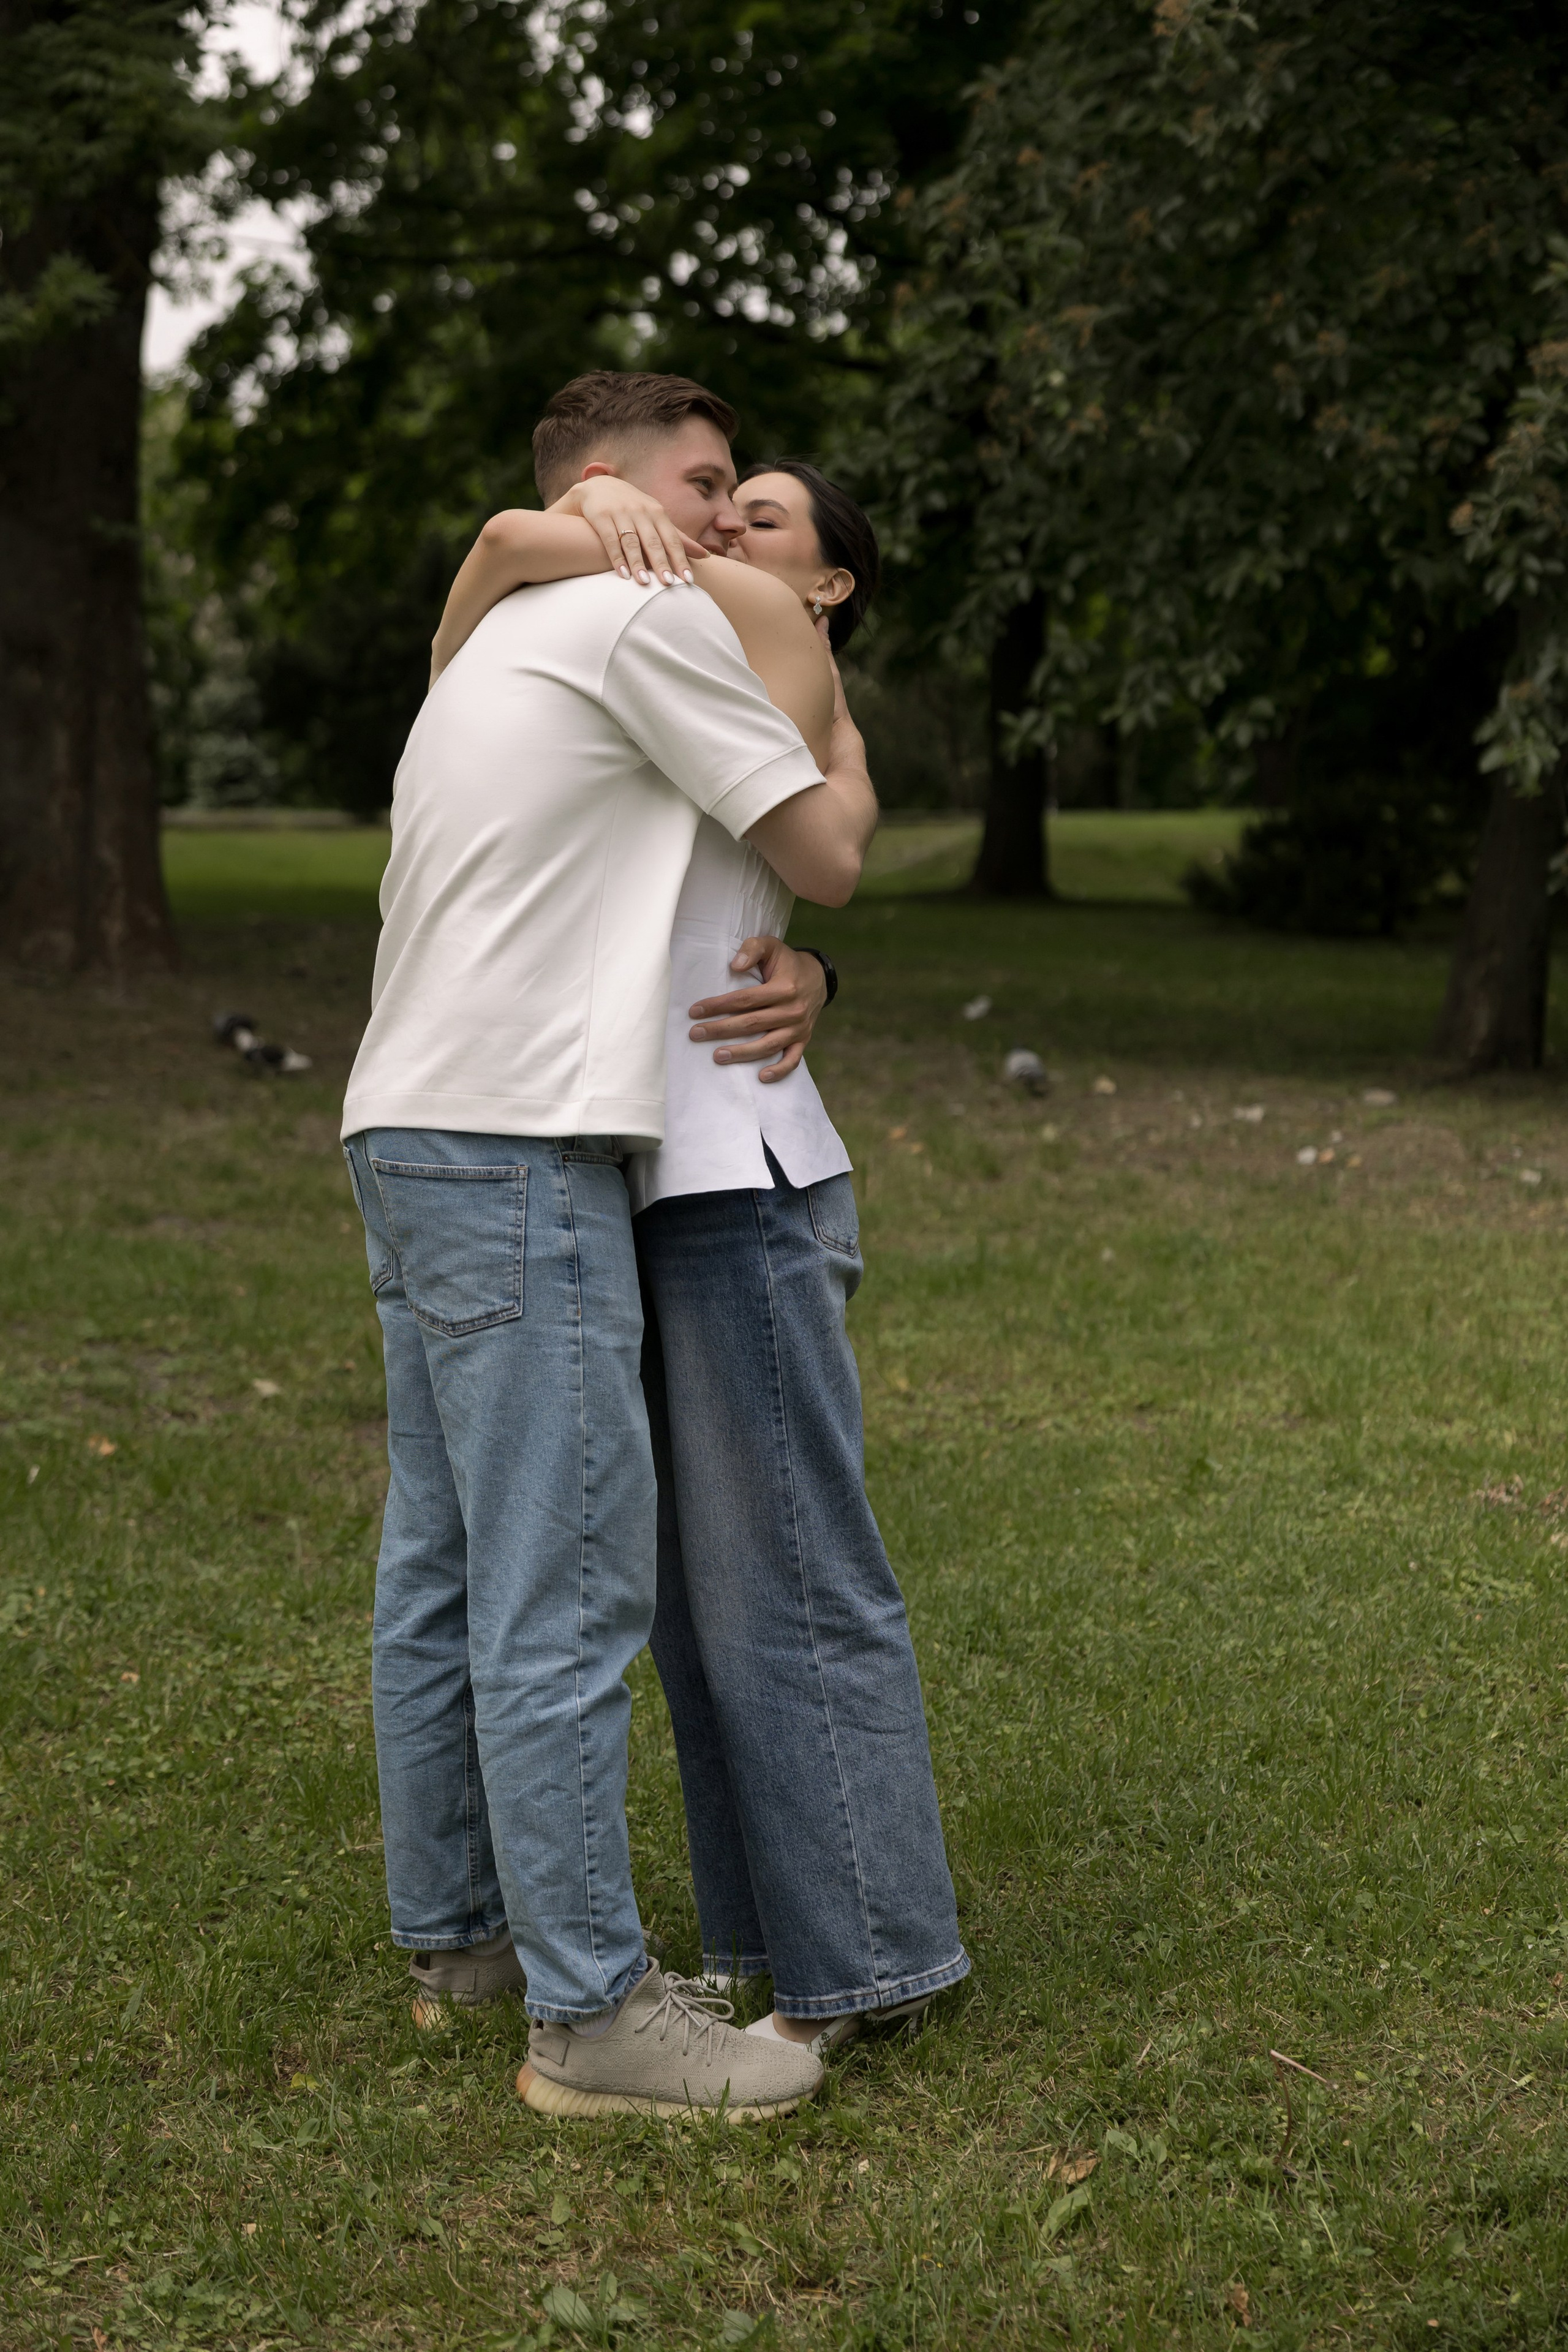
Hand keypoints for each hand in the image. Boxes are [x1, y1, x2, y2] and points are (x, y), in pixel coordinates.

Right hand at [552, 477, 707, 586]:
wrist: (598, 487)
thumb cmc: (633, 508)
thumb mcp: (656, 518)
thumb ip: (677, 537)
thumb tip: (705, 554)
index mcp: (657, 512)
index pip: (672, 539)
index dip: (680, 559)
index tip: (688, 580)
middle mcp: (641, 511)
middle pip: (653, 541)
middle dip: (661, 563)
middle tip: (668, 583)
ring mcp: (620, 512)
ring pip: (631, 541)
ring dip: (638, 563)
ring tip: (644, 583)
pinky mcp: (601, 516)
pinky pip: (610, 539)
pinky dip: (616, 557)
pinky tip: (622, 574)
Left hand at [687, 937, 828, 1081]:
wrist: (817, 977)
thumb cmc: (786, 962)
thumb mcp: (771, 945)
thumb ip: (752, 949)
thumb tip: (734, 966)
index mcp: (784, 987)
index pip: (745, 999)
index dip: (718, 1005)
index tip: (695, 1011)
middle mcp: (793, 1010)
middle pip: (751, 1024)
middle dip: (721, 1030)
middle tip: (696, 1034)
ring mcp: (799, 1028)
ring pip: (768, 1045)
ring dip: (742, 1053)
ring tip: (717, 1056)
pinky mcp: (803, 1039)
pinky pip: (793, 1060)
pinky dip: (779, 1070)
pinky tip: (761, 1077)